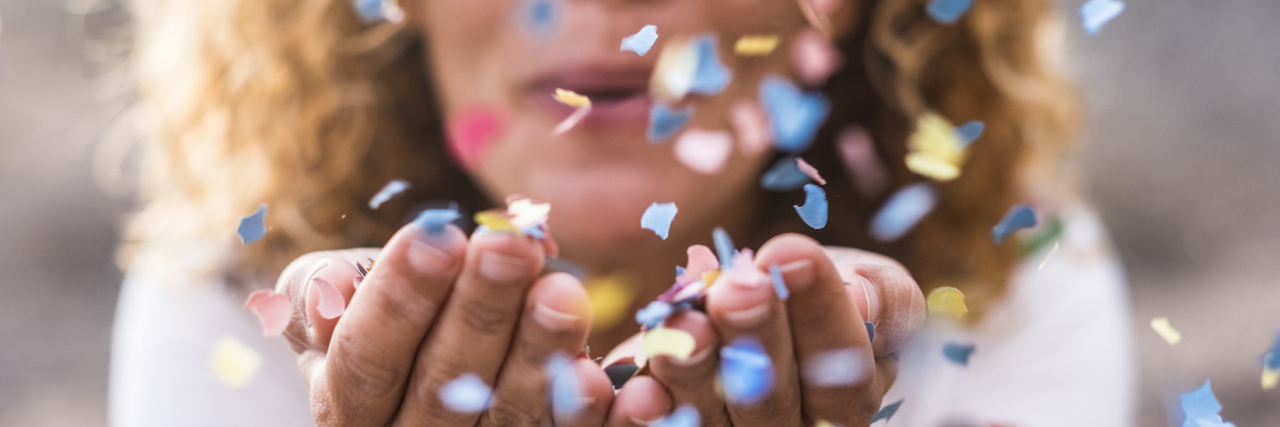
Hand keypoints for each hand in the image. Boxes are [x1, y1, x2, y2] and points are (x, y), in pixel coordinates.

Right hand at [274, 222, 613, 425]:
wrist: (447, 353)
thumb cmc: (390, 318)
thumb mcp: (339, 303)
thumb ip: (325, 293)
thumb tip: (333, 285)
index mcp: (349, 409)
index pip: (364, 361)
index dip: (397, 302)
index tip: (437, 235)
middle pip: (443, 389)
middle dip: (479, 313)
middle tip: (512, 245)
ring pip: (512, 419)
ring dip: (541, 356)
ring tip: (564, 293)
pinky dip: (608, 423)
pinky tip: (634, 388)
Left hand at [605, 234, 925, 425]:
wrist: (760, 306)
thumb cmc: (826, 292)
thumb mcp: (870, 284)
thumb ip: (881, 297)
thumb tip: (864, 296)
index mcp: (848, 399)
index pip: (844, 369)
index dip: (821, 312)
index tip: (793, 251)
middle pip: (774, 398)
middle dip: (755, 337)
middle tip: (737, 287)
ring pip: (710, 418)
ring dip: (693, 370)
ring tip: (681, 323)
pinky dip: (644, 415)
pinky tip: (635, 386)